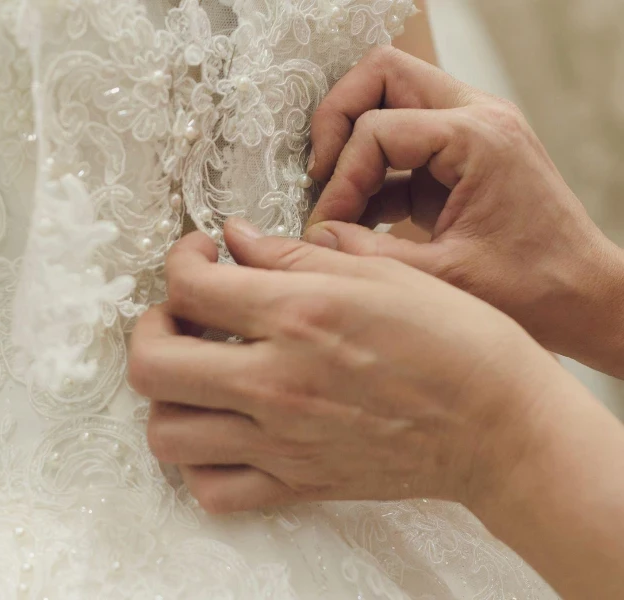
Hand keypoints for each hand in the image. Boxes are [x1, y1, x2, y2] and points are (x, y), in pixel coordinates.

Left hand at [128, 220, 562, 514]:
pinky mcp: (296, 483)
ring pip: (166, 433)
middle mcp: (276, 380)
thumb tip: (235, 239)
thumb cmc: (455, 340)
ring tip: (195, 374)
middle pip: (151, 363)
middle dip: (147, 329)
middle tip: (178, 315)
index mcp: (298, 315)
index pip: (187, 286)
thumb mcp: (380, 272)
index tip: (199, 256)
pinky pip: (212, 491)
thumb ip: (295, 253)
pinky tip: (221, 433)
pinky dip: (199, 464)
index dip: (179, 260)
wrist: (500, 427)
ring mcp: (280, 440)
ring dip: (165, 397)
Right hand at [304, 46, 623, 377]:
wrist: (585, 299)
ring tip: (335, 200)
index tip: (324, 223)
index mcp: (478, 137)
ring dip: (352, 145)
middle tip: (319, 175)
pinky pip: (399, 145)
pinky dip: (371, 176)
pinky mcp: (459, 159)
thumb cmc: (535, 290)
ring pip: (388, 99)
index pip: (377, 128)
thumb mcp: (444, 277)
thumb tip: (314, 237)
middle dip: (337, 122)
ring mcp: (469, 132)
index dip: (340, 177)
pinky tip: (358, 221)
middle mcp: (476, 117)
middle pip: (382, 75)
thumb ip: (369, 255)